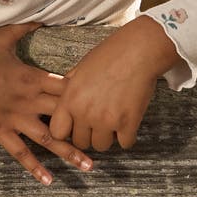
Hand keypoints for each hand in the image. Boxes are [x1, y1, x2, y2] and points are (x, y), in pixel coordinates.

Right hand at [0, 21, 92, 183]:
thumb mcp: (3, 38)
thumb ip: (25, 29)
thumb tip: (41, 19)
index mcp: (32, 76)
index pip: (66, 87)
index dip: (87, 94)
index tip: (105, 101)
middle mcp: (28, 99)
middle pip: (64, 115)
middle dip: (86, 126)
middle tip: (108, 139)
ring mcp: (14, 117)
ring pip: (47, 139)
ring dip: (69, 153)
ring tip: (88, 166)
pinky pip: (19, 153)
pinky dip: (34, 168)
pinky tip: (49, 180)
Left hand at [49, 16, 181, 151]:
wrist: (138, 51)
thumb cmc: (110, 54)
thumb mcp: (80, 68)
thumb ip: (70, 87)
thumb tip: (63, 98)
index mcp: (71, 99)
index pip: (57, 132)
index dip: (66, 131)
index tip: (75, 126)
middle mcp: (85, 113)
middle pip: (80, 142)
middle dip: (88, 134)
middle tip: (97, 121)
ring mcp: (107, 120)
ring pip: (101, 146)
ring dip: (107, 136)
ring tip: (113, 120)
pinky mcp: (128, 124)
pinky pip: (124, 144)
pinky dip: (127, 135)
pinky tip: (128, 122)